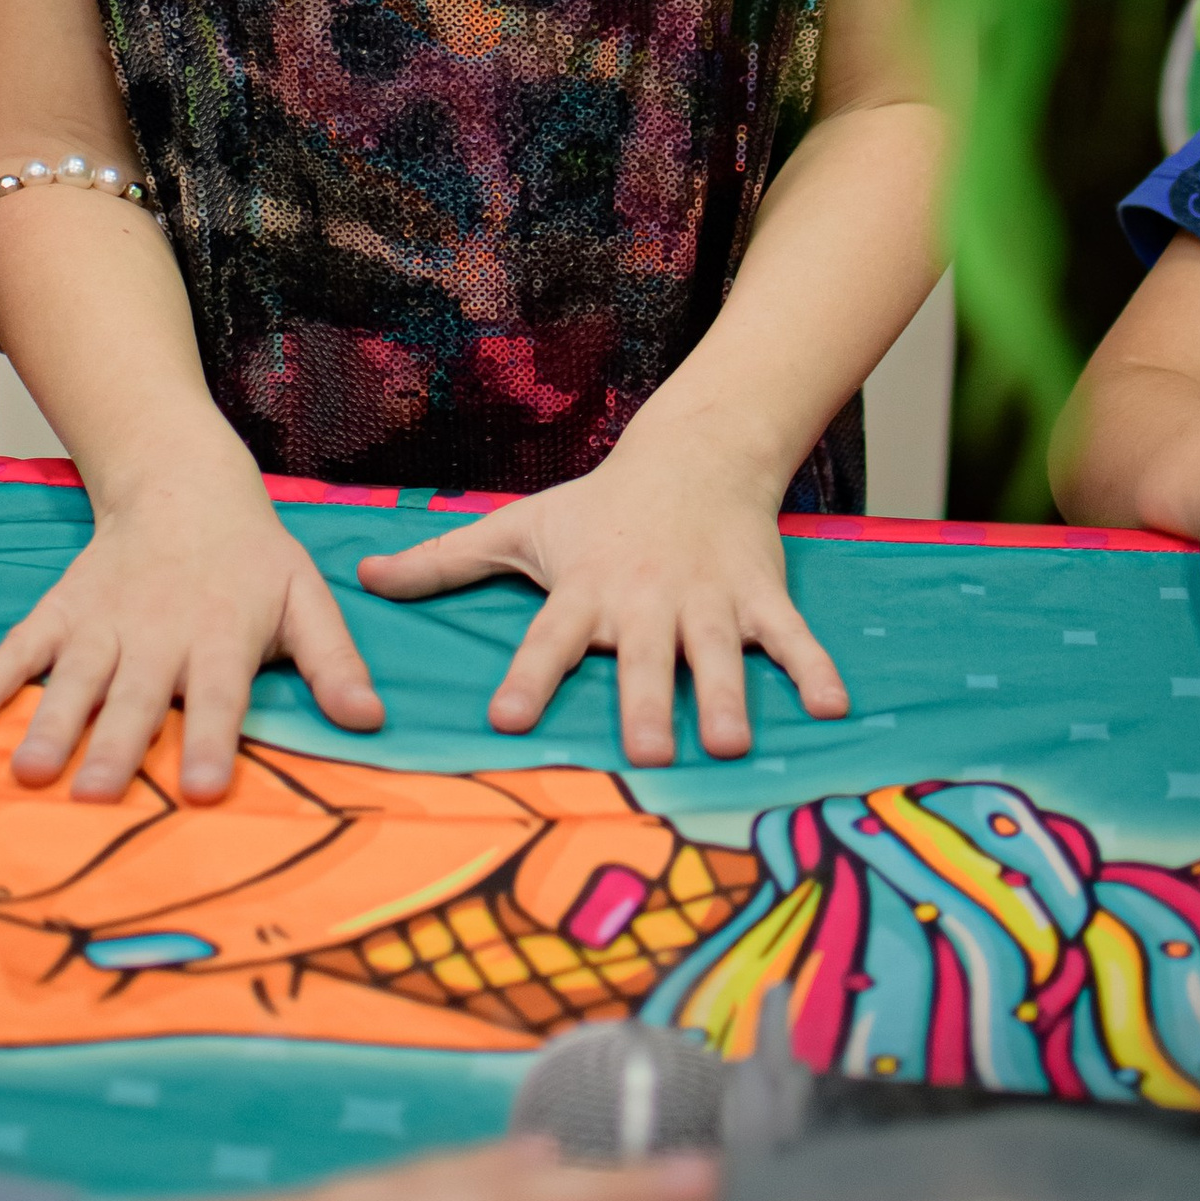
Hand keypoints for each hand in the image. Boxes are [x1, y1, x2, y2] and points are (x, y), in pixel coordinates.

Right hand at [0, 457, 381, 801]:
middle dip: (116, 745)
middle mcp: (158, 631)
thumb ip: (333, 660)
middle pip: (136, 695)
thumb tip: (369, 720)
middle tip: (96, 796)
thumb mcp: (305, 597)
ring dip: (50, 722)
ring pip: (74, 677)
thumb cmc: (251, 556)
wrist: (182, 478)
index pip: (219, 694)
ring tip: (28, 771)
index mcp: (221, 634)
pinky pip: (20, 644)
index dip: (211, 739)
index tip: (201, 788)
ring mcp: (102, 621)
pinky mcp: (62, 610)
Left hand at [356, 431, 846, 767]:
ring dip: (726, 695)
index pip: (548, 638)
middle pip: (642, 656)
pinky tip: (834, 708)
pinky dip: (814, 668)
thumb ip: (444, 561)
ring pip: (716, 653)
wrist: (694, 452)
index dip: (528, 677)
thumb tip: (365, 577)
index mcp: (584, 589)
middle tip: (643, 748)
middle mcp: (644, 599)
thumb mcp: (518, 528)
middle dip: (643, 700)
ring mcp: (706, 597)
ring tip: (729, 743)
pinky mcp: (759, 594)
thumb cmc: (597, 508)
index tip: (505, 719)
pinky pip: (790, 636)